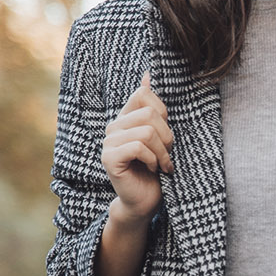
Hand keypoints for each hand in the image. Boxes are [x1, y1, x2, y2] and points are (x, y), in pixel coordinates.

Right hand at [102, 74, 172, 224]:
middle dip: (166, 136)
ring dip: (162, 151)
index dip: (162, 112)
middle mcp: (113, 127)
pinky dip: (152, 159)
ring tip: (161, 164)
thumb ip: (153, 108)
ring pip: (146, 131)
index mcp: (124, 118)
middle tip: (166, 153)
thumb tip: (147, 75)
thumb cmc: (155, 169)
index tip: (164, 134)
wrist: (145, 201)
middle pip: (149, 114)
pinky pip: (138, 147)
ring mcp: (108, 142)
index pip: (143, 95)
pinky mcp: (109, 158)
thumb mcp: (159, 135)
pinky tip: (151, 169)